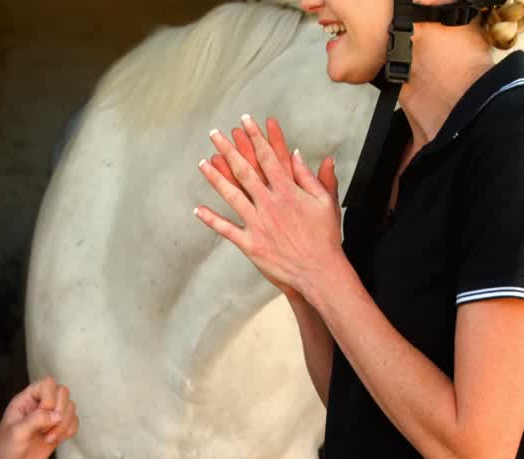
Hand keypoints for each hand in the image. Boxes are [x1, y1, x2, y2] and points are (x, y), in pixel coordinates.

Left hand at [0, 376, 78, 458]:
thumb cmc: (5, 451)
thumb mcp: (17, 433)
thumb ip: (37, 419)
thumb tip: (58, 415)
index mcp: (26, 400)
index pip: (48, 384)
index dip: (50, 399)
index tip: (42, 418)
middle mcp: (39, 405)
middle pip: (63, 393)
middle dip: (61, 413)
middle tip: (48, 430)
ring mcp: (49, 419)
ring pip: (71, 408)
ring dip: (65, 425)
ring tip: (50, 439)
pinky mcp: (56, 432)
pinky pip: (74, 422)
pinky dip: (70, 431)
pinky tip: (56, 440)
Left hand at [194, 115, 343, 299]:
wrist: (319, 271)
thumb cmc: (325, 237)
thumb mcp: (325, 202)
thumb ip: (312, 177)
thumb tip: (297, 155)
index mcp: (288, 191)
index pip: (267, 157)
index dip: (255, 137)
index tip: (244, 122)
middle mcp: (269, 203)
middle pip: (245, 170)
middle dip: (229, 149)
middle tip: (215, 134)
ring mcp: (258, 223)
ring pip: (231, 195)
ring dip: (215, 178)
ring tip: (202, 162)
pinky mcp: (250, 243)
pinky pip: (227, 229)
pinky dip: (212, 220)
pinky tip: (198, 210)